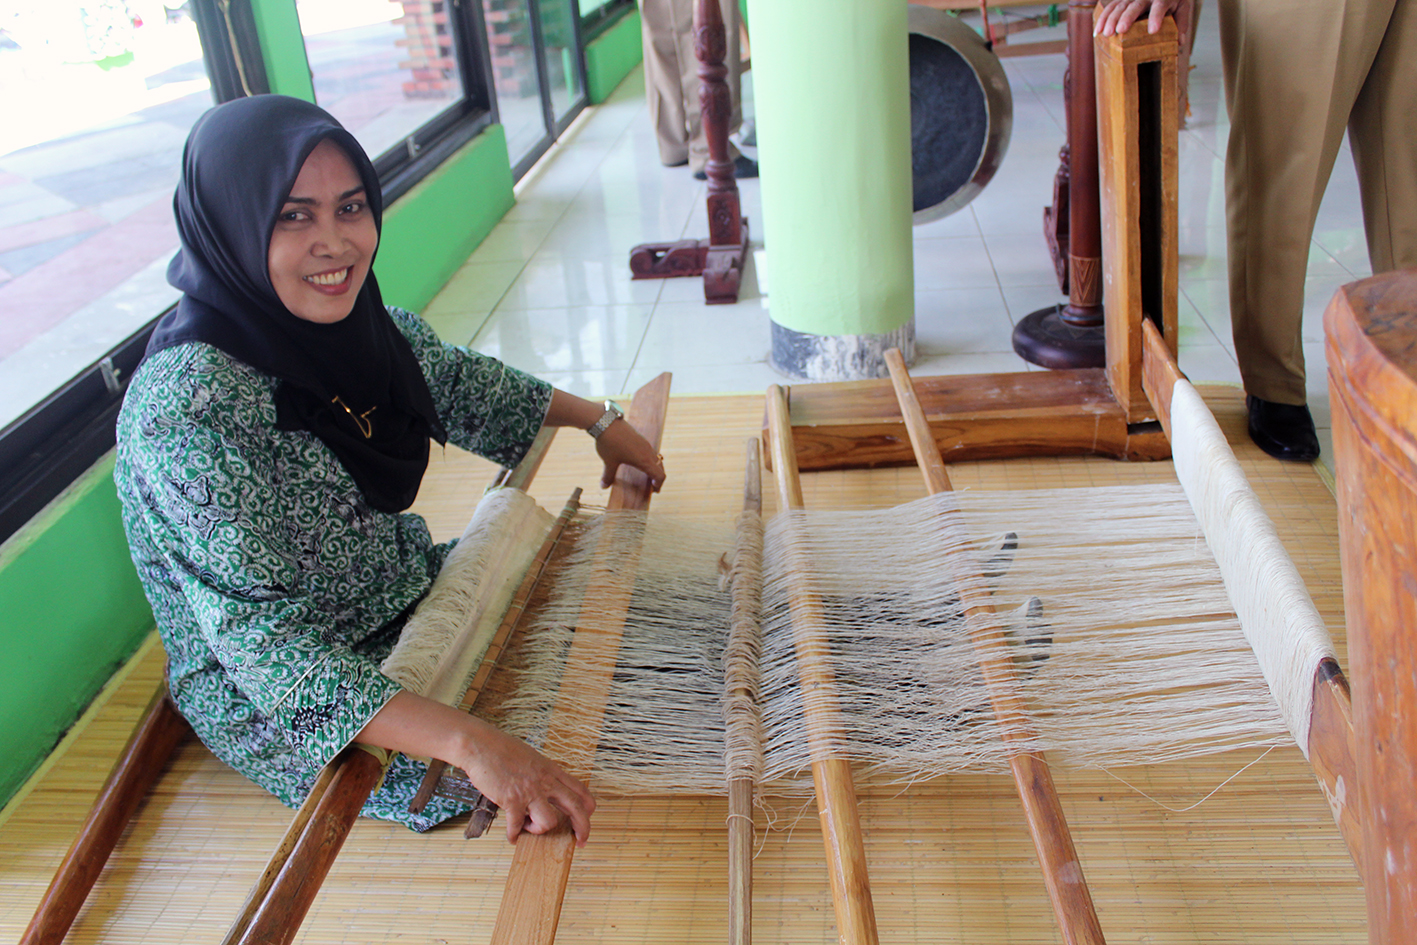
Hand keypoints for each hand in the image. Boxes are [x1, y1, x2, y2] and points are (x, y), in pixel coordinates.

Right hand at [355, 692, 595, 845]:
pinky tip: (511, 836)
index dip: (588, 808)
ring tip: (527, 826)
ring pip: (549, 822)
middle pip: (576, 809)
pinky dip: (514, 835)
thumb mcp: (532, 758)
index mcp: (552, 770)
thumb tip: (546, 789)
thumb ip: (542, 774)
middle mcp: (545, 782)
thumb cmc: (502, 749)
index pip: (581, 790)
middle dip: (582, 829)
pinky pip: (517, 826)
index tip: (587, 819)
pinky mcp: (511, 800)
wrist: (480, 745)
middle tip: (581, 842)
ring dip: (539, 830)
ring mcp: (529, 791)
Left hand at [594, 416, 665, 491]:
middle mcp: (647, 451)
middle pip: (660, 467)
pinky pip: (649, 451)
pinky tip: (638, 460)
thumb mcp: (608, 462)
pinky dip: (649, 459)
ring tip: (647, 474)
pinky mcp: (640, 437)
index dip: (659, 484)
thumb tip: (603, 486)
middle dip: (657, 477)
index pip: (660, 475)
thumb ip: (608, 476)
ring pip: (655, 458)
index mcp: (644, 460)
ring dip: (654, 467)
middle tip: (652, 487)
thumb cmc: (609, 443)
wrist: (606, 422)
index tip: (654, 491)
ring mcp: (644, 443)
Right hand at [1094, 0, 1188, 37]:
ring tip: (1106, 34)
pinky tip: (1098, 31)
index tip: (1153, 30)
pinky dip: (1103, 18)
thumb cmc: (1173, 0)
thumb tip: (1179, 42)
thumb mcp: (1182, 9)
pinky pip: (1111, 7)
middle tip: (1120, 30)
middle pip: (1135, 5)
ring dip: (1111, 19)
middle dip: (1127, 17)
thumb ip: (1181, 24)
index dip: (1156, 17)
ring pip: (1120, 6)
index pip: (1160, 6)